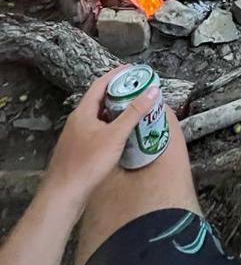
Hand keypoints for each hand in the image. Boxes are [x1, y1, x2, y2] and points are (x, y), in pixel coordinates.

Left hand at [43, 67, 159, 210]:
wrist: (64, 195)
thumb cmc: (88, 163)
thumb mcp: (115, 135)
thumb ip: (134, 113)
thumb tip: (152, 91)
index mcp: (83, 111)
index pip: (100, 84)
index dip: (116, 75)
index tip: (133, 70)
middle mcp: (77, 120)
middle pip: (99, 99)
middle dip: (118, 92)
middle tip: (138, 89)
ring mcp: (76, 135)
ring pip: (98, 116)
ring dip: (115, 110)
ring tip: (133, 109)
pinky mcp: (78, 149)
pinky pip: (96, 129)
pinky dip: (110, 125)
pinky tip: (121, 134)